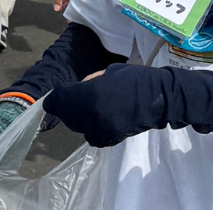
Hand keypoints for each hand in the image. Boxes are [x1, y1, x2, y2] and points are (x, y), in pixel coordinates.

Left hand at [42, 64, 167, 146]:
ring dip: (80, 118)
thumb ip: (89, 82)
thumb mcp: (108, 72)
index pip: (59, 100)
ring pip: (78, 126)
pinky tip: (103, 119)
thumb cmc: (134, 79)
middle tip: (77, 99)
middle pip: (67, 115)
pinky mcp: (108, 139)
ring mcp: (99, 129)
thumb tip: (77, 89)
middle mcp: (90, 114)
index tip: (53, 99)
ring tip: (94, 108)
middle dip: (68, 107)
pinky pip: (92, 136)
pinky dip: (93, 128)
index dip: (54, 99)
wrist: (158, 99)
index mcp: (88, 94)